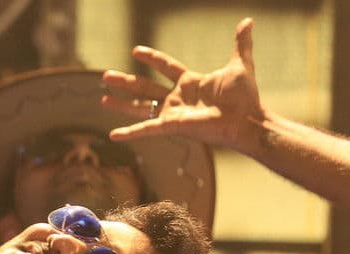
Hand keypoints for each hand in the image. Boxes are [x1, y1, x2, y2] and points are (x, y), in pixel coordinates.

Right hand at [102, 17, 265, 154]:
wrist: (245, 120)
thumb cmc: (245, 97)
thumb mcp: (240, 64)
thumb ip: (240, 43)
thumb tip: (248, 21)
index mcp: (191, 82)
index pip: (166, 67)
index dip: (152, 58)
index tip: (136, 51)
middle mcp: (178, 97)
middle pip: (145, 87)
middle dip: (125, 81)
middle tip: (105, 75)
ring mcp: (173, 112)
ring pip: (140, 107)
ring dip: (121, 104)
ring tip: (102, 99)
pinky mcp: (171, 126)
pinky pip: (146, 129)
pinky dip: (130, 133)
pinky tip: (113, 136)